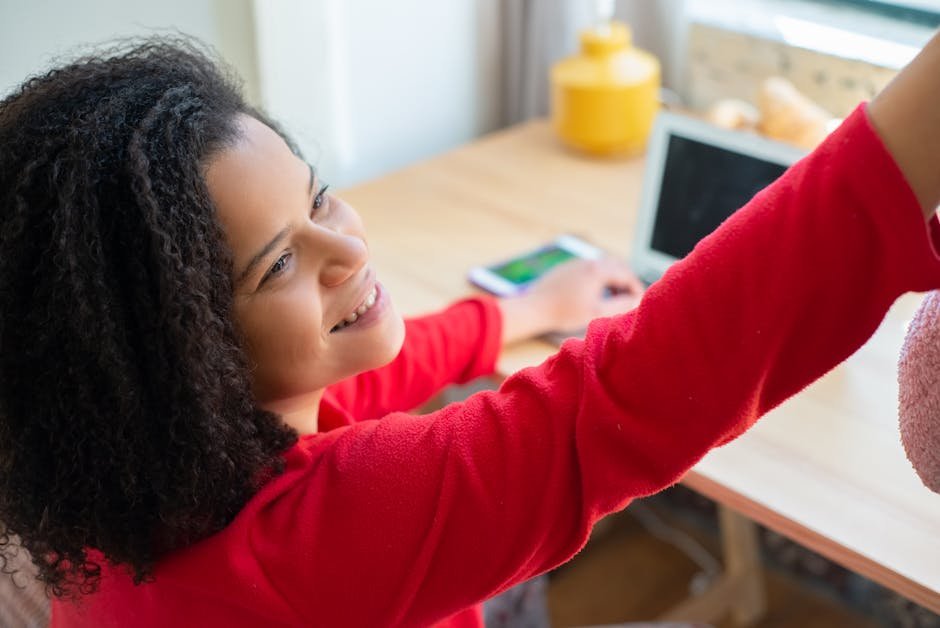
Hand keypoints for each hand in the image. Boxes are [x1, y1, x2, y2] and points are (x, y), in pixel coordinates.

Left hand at [498, 258, 644, 343]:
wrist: (533, 308)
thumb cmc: (564, 312)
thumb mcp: (596, 312)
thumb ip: (620, 305)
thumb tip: (636, 300)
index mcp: (597, 270)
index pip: (626, 273)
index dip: (636, 287)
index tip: (639, 300)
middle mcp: (587, 262)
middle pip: (616, 264)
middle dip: (626, 279)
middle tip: (629, 296)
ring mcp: (576, 263)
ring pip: (602, 265)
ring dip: (612, 277)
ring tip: (613, 296)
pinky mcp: (566, 268)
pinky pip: (589, 268)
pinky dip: (599, 277)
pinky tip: (594, 293)